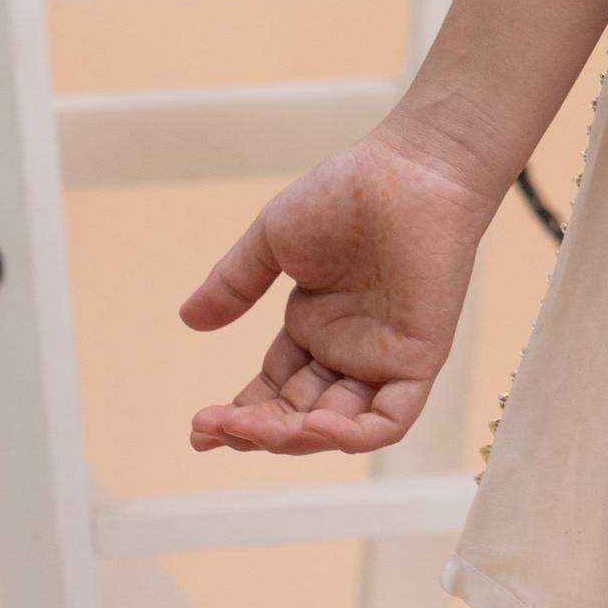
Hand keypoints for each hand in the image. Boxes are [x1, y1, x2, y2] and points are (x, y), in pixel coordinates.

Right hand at [180, 123, 499, 455]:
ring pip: (338, 427)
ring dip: (291, 438)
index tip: (198, 428)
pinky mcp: (419, 358)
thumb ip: (236, 283)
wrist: (409, 169)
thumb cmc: (349, 192)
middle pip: (297, 415)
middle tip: (209, 429)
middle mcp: (348, 349)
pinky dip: (353, 435)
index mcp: (316, 325)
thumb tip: (187, 319)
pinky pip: (390, 419)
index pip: (274, 390)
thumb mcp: (275, 239)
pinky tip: (313, 426)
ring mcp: (383, 356)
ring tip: (246, 427)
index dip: (239, 414)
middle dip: (254, 430)